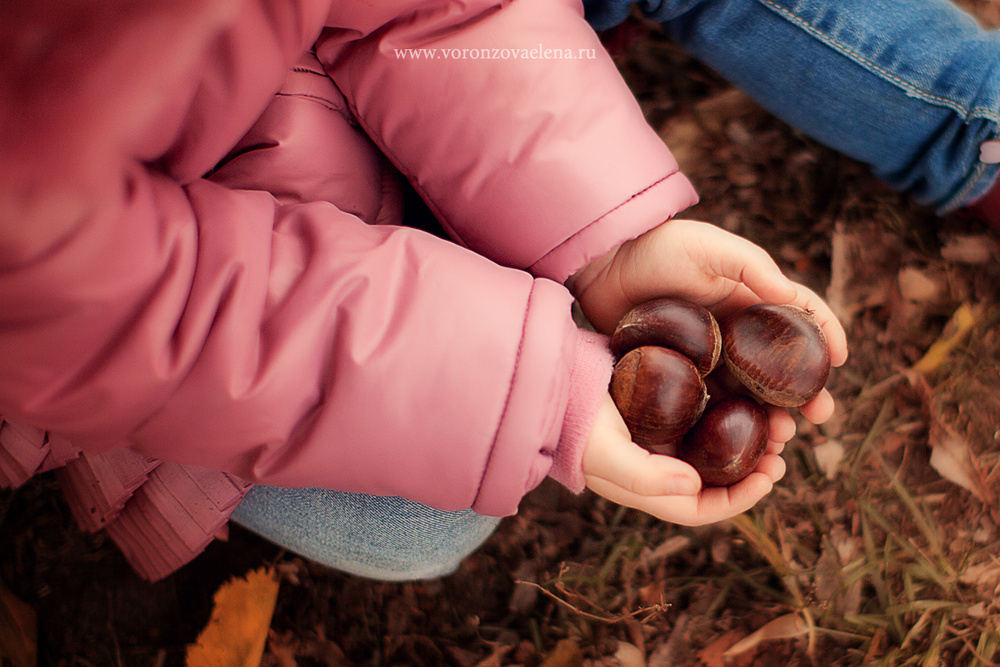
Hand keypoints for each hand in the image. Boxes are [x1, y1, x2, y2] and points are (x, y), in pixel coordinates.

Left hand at [569, 219, 847, 424]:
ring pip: (750, 393)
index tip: (841, 360)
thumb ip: (753, 268)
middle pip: (780, 367)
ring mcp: (709, 357)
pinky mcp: (681, 377)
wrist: (603, 267)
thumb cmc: (658, 248)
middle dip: (806, 392)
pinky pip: (711, 404)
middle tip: (821, 416)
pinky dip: (730, 425)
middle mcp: (735, 331)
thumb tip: (792, 296)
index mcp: (750, 298)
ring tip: (784, 436)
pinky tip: (741, 443)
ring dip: (772, 416)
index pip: (799, 317)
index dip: (826, 335)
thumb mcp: (710, 249)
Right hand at [583, 394, 788, 525]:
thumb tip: (695, 487)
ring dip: (747, 433)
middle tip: (781, 442)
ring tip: (774, 415)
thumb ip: (645, 477)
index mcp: (648, 489)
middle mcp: (659, 466)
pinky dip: (728, 405)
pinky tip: (745, 388)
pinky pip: (704, 412)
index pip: (703, 508)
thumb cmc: (574, 422)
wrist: (551, 379)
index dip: (742, 498)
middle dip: (754, 465)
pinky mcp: (660, 406)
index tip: (771, 474)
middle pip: (716, 476)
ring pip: (716, 442)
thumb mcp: (605, 453)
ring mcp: (659, 436)